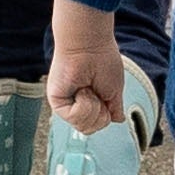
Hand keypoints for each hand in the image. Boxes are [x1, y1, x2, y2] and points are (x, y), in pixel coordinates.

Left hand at [46, 8, 125, 132]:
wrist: (91, 45)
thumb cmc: (103, 61)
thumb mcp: (114, 91)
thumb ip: (114, 108)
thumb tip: (118, 120)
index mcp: (89, 100)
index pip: (98, 124)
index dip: (106, 115)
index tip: (105, 95)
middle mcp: (75, 103)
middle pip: (89, 129)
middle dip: (100, 113)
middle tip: (96, 92)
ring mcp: (65, 103)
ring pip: (82, 126)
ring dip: (92, 107)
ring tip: (88, 88)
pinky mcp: (56, 100)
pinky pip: (74, 118)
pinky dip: (84, 105)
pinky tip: (82, 89)